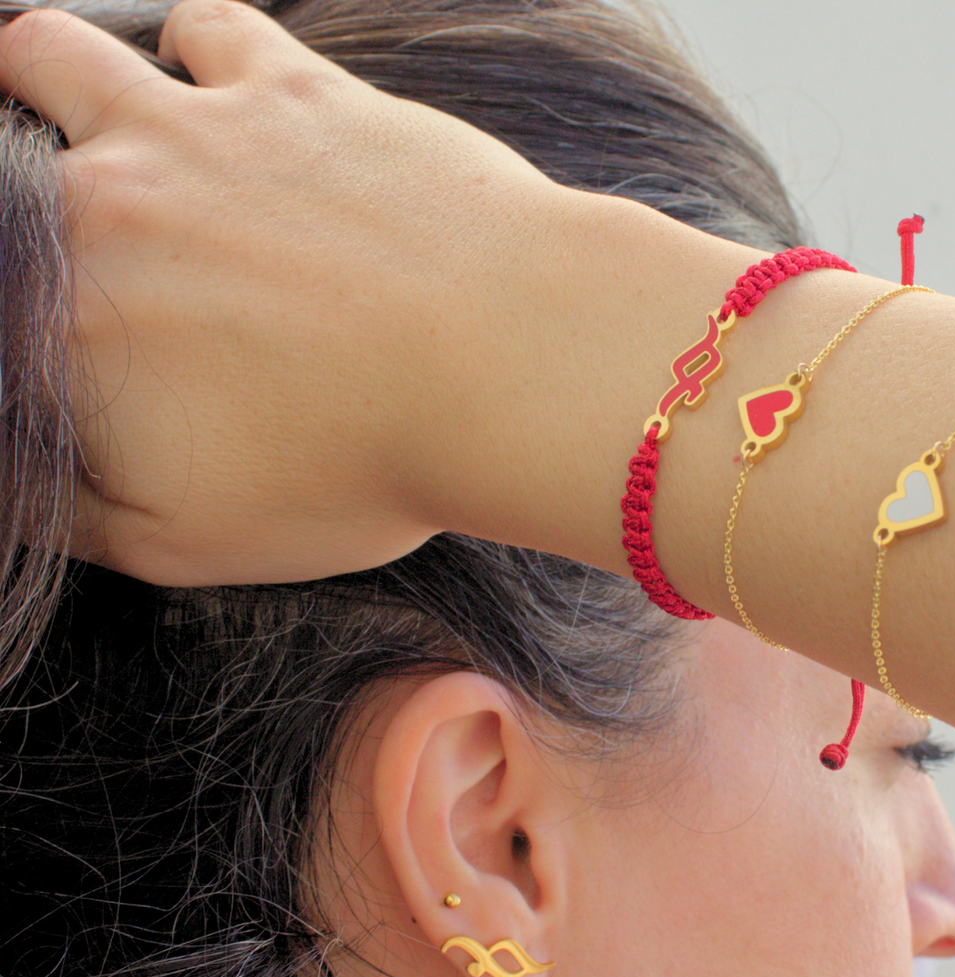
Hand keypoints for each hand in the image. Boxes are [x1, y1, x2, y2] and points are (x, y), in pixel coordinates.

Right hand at [0, 1, 570, 583]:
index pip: (2, 314)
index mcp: (65, 325)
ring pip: (55, 60)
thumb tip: (33, 490)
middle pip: (0, 179)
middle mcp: (99, 210)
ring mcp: (190, 135)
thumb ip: (83, 515)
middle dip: (20, 214)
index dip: (23, 329)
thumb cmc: (354, 467)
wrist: (497, 370)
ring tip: (72, 112)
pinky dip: (191, 49)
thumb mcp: (193, 541)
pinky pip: (204, 30)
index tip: (65, 343)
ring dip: (45, 82)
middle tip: (74, 244)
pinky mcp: (287, 90)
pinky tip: (207, 78)